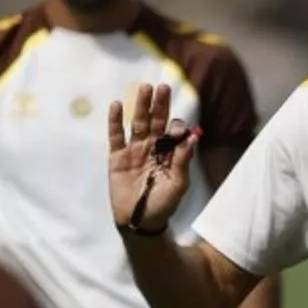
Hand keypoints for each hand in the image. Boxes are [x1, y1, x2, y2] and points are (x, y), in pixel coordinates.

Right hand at [107, 83, 198, 231]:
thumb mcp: (178, 184)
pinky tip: (117, 105)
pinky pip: (115, 136)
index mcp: (170, 152)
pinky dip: (115, 120)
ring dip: (141, 105)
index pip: (173, 131)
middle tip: (163, 86)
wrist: (140, 221)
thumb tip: (192, 138)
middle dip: (160, 104)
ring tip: (145, 87)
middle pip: (156, 120)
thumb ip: (184, 161)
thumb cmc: (163, 204)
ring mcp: (134, 150)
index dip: (176, 126)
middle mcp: (152, 146)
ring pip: (138, 123)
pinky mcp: (117, 157)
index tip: (177, 127)